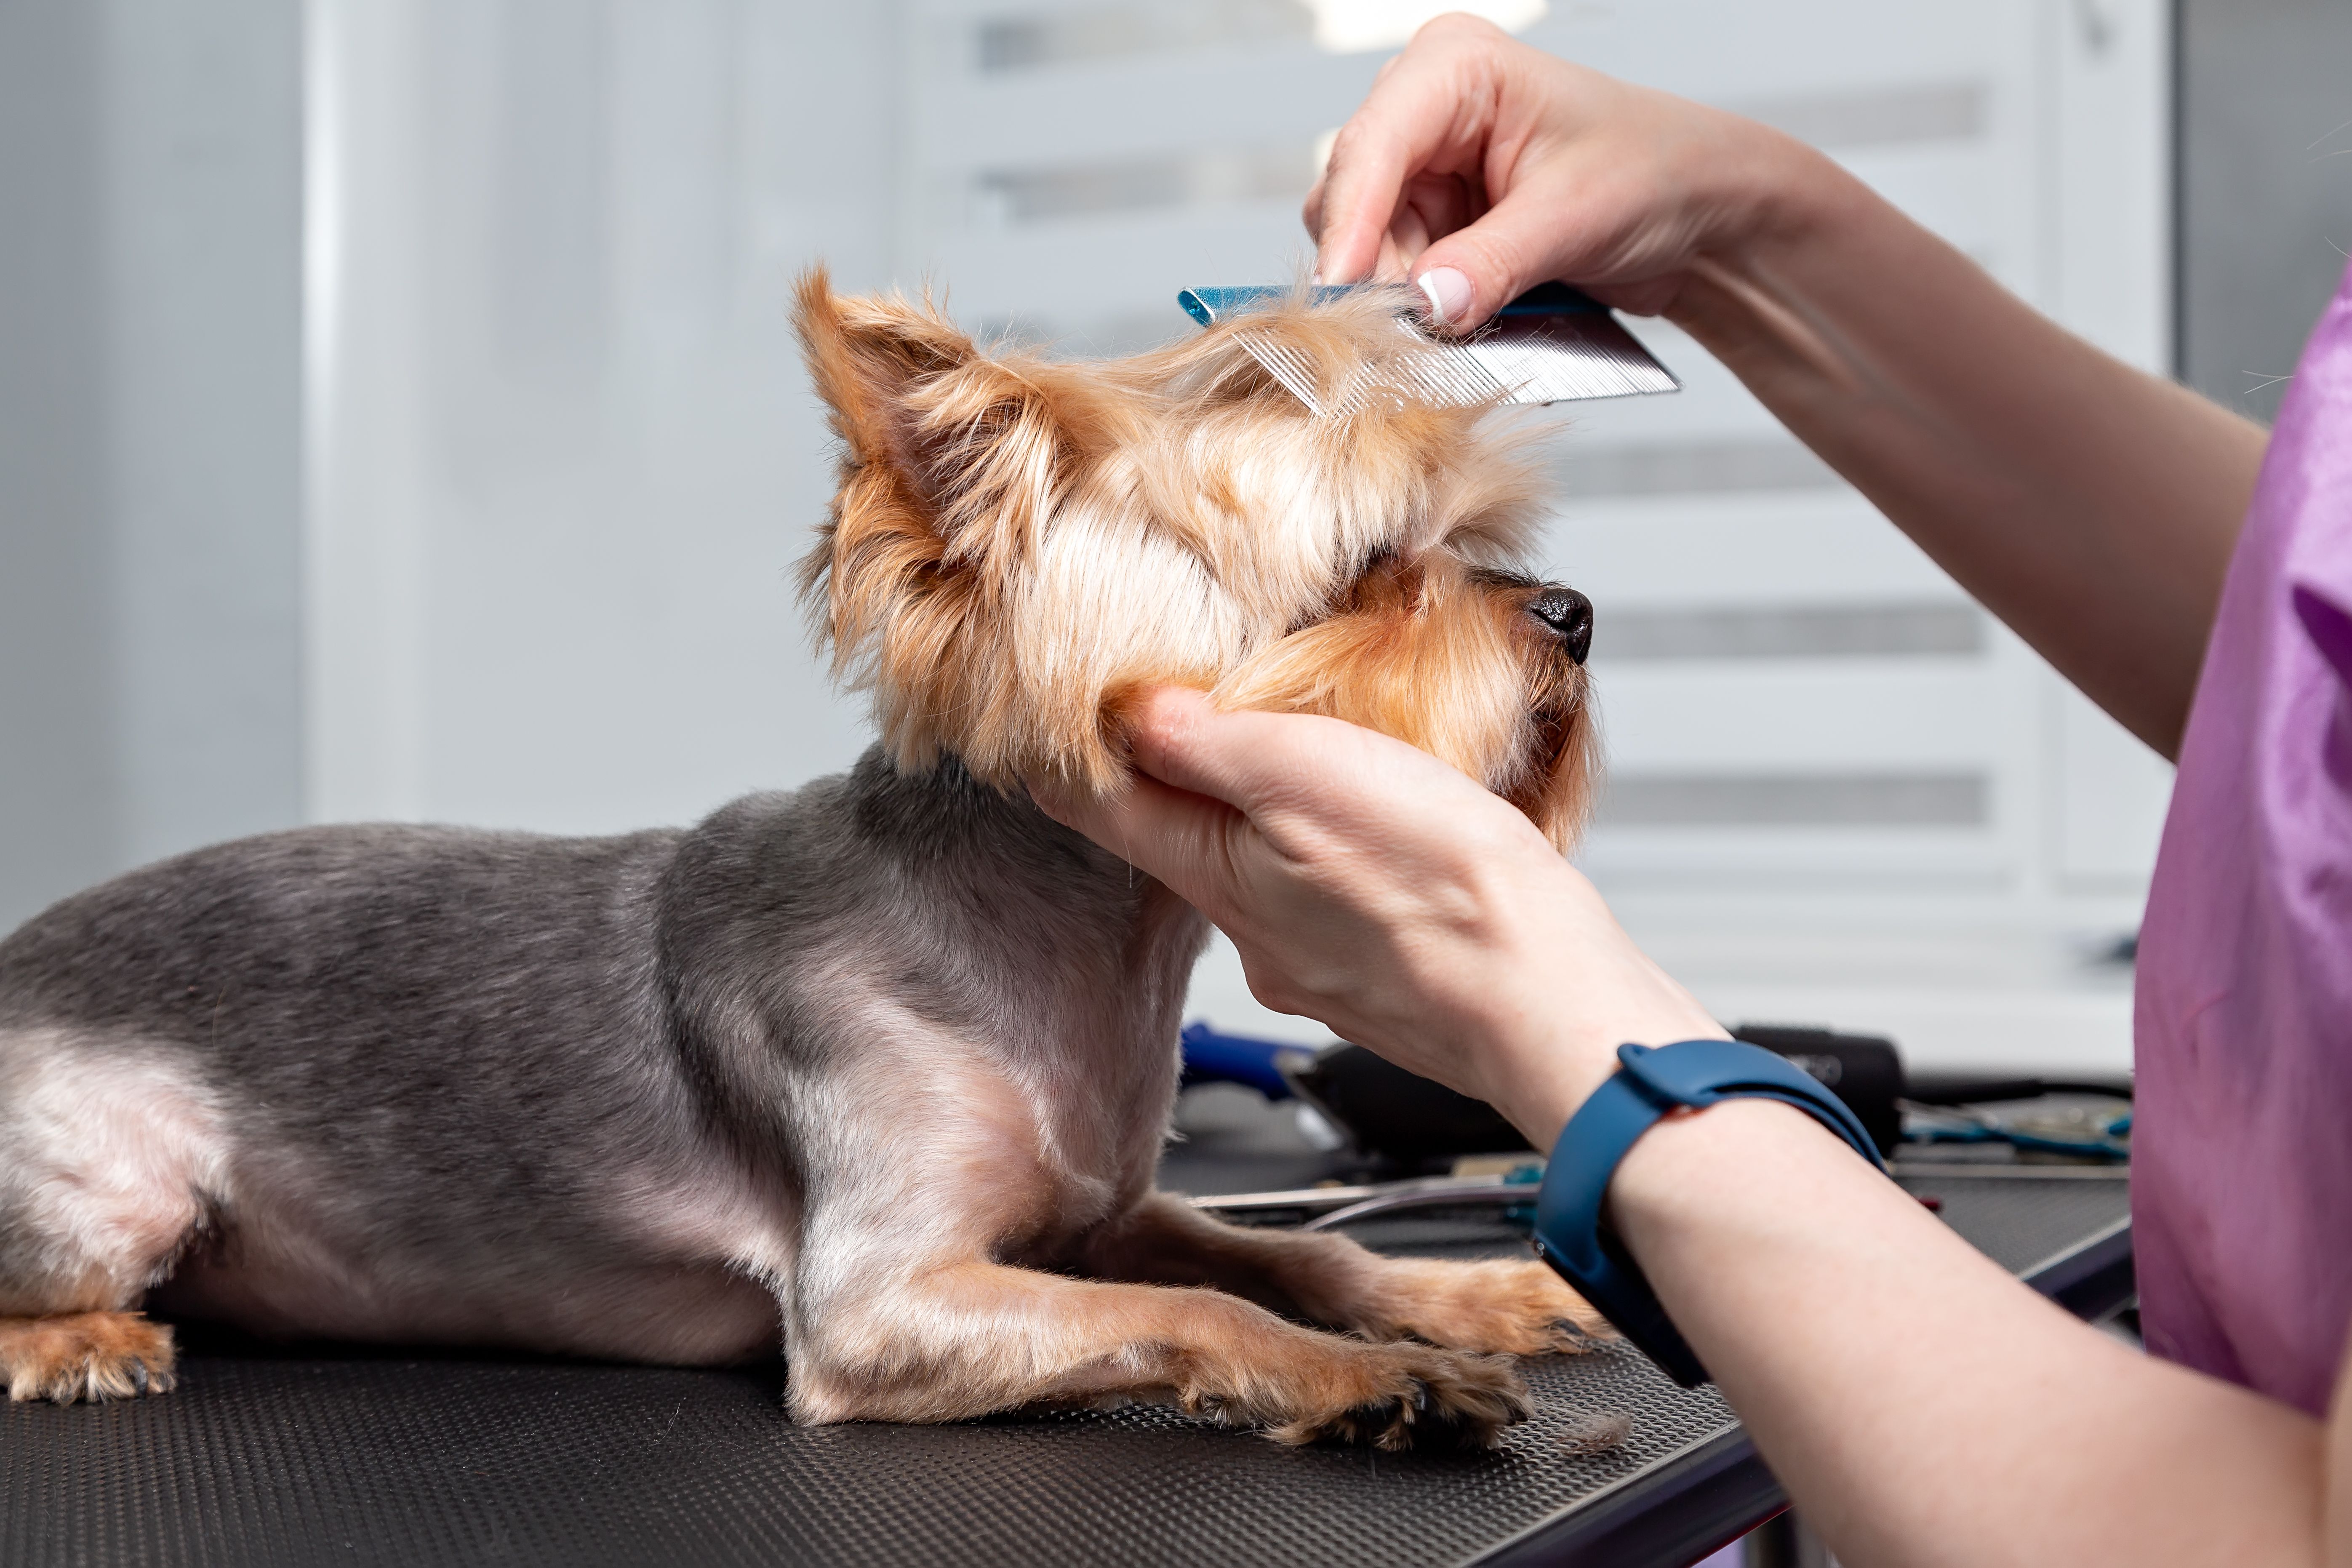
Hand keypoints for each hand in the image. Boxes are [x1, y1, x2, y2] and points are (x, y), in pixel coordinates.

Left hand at [1028, 689, 1722, 1146]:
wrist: (1546, 1000)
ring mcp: (1315, 968)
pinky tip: (1392, 850)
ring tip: (1325, 771)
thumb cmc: (1443, 890)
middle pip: (1186, 843)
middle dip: (1191, 783)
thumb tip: (1131, 715)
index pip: (1103, 812)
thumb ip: (1208, 744)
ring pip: (1267, 877)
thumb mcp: (1306, 773)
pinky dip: (1343, 872)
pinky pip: (1336, 910)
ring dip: (1279, 825)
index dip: (1075, 759)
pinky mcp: (1380, 982)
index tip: (1058, 724)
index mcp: (1218, 876)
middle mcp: (1253, 934)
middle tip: (1207, 716)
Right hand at [1303, 14, 1824, 325]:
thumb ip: (1492, 262)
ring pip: (1366, 249)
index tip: (1342, 292)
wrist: (1697, 212)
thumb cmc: (1653, 174)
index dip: (1351, 224)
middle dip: (1377, 272)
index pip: (1371, 145)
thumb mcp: (1574, 216)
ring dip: (1403, 301)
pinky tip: (1463, 325)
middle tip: (1410, 336)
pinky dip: (1422, 311)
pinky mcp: (1432, 222)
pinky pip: (1396, 277)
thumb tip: (1425, 305)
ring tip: (1459, 331)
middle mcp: (1423, 110)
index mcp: (1455, 67)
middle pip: (1353, 200)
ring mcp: (1423, 169)